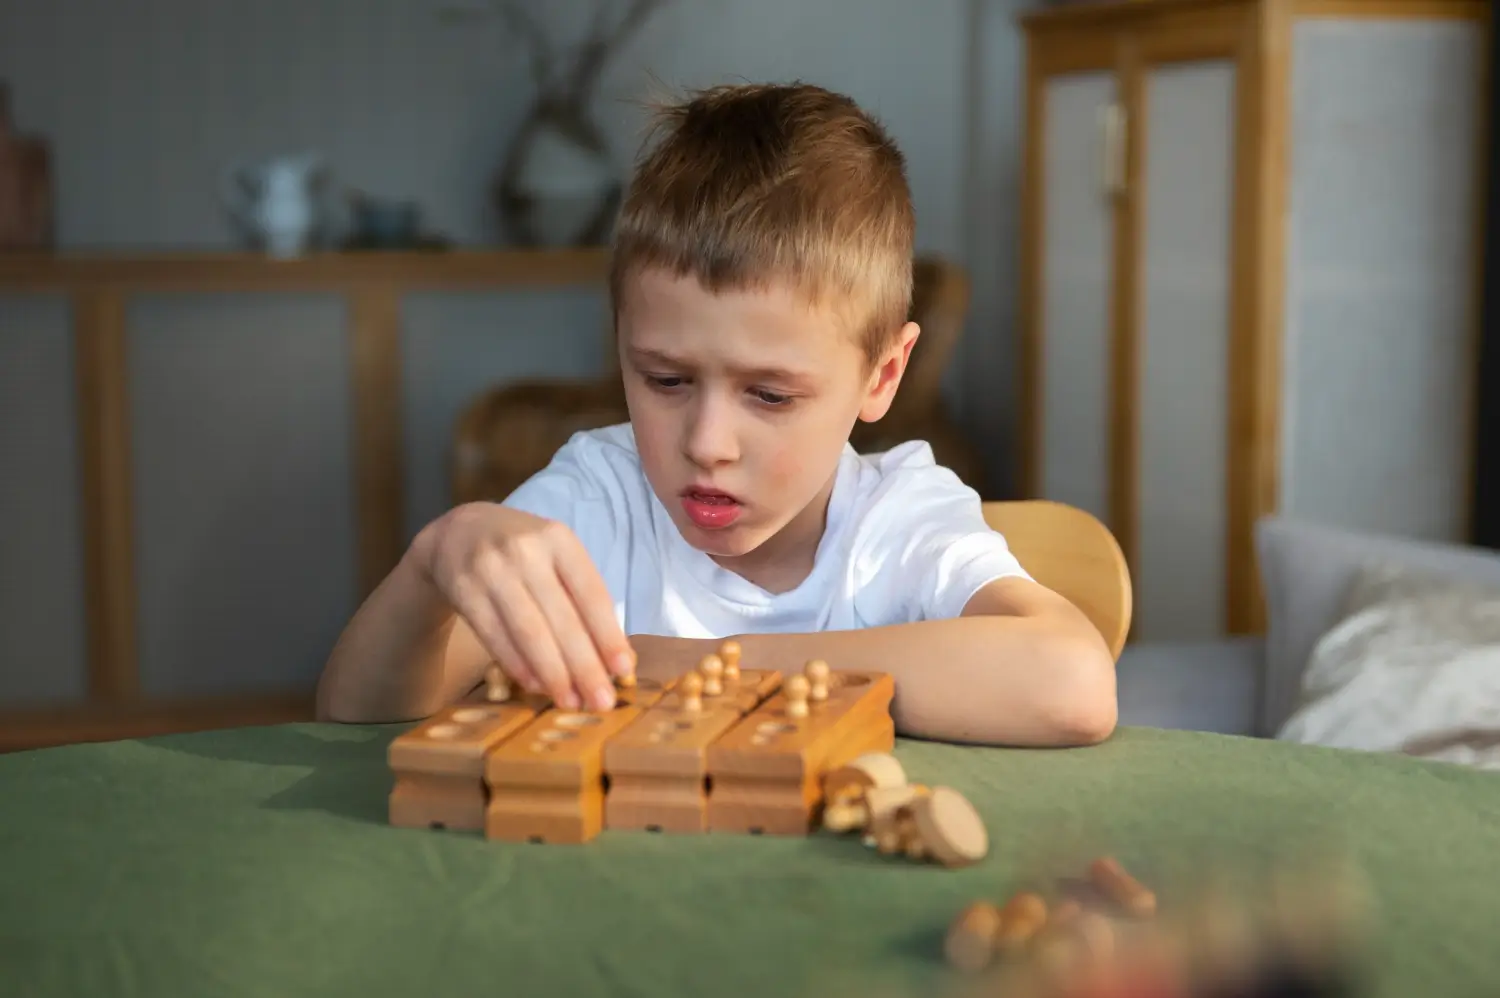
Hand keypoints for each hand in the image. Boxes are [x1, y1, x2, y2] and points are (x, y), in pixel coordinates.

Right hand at [411, 502, 634, 710]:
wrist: (458, 532)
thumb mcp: (556, 555)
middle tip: (602, 702)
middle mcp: (526, 552)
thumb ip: (581, 597)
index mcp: (559, 540)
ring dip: (553, 674)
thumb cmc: (524, 551)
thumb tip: (613, 657)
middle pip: (562, 619)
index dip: (608, 635)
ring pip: (529, 633)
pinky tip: (536, 686)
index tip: (624, 670)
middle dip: (585, 666)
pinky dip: (518, 666)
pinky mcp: (465, 592)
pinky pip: (496, 638)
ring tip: (571, 702)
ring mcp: (492, 571)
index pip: (591, 593)